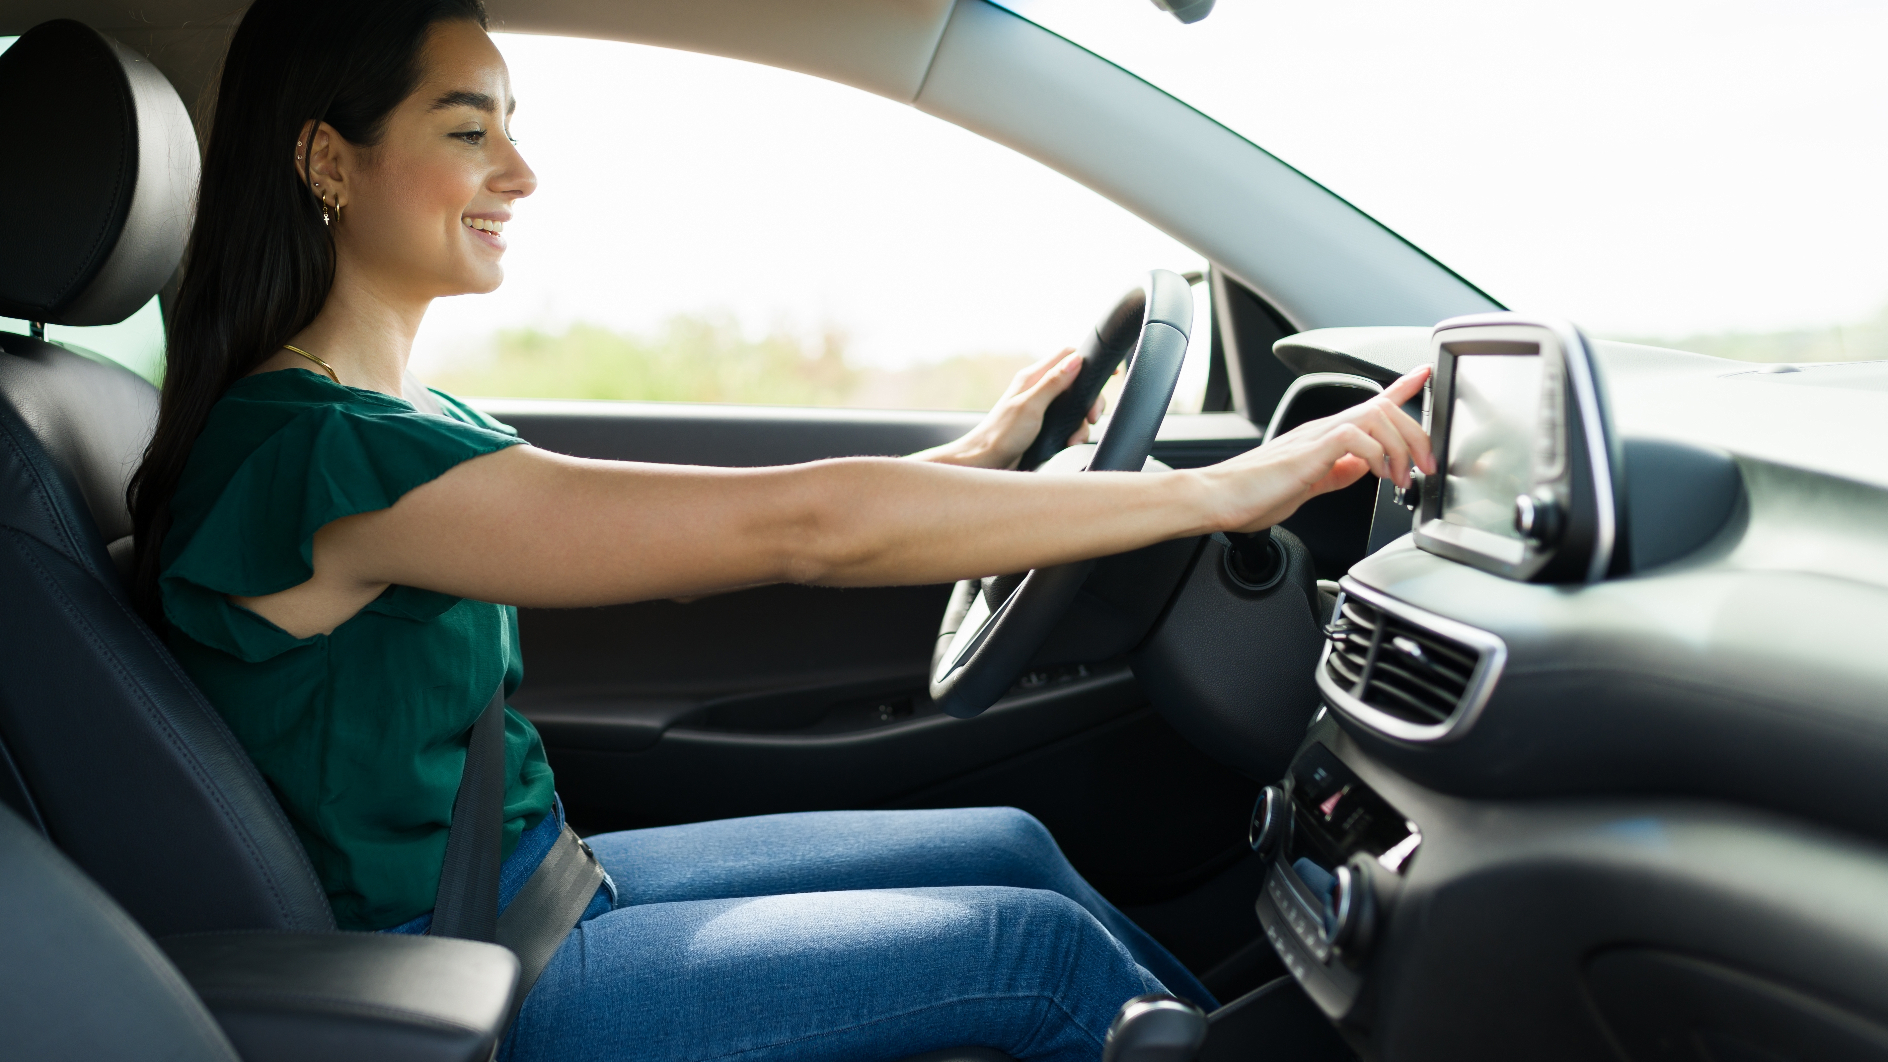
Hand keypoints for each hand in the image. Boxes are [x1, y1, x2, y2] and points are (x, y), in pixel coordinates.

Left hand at [908, 348, 1104, 468]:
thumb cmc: (1001, 434)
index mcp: (1033, 377)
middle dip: (1089, 399)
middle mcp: (1038, 389)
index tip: (1107, 372)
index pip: (1066, 355)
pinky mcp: (1044, 425)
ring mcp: (1042, 407)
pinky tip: (1068, 443)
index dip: (1088, 359)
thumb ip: (1053, 383)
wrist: (986, 462)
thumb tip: (1076, 360)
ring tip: (1075, 436)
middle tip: (1092, 415)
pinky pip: (1068, 423)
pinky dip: (1073, 433)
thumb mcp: (1030, 406)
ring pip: (1075, 406)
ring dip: (1081, 422)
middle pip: (1077, 382)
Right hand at [1202, 366, 1435, 532]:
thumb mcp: (1308, 485)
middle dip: (1416, 433)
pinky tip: (1376, 476)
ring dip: (1400, 446)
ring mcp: (1315, 435)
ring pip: (1375, 415)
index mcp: (1323, 436)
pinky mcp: (1308, 449)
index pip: (1370, 402)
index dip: (1401, 387)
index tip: (1422, 374)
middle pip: (1384, 406)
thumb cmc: (1251, 495)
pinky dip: (1375, 454)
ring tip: (1403, 478)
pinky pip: (1354, 436)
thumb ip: (1337, 473)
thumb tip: (1364, 467)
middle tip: (1426, 465)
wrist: (1217, 498)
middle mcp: (1322, 428)